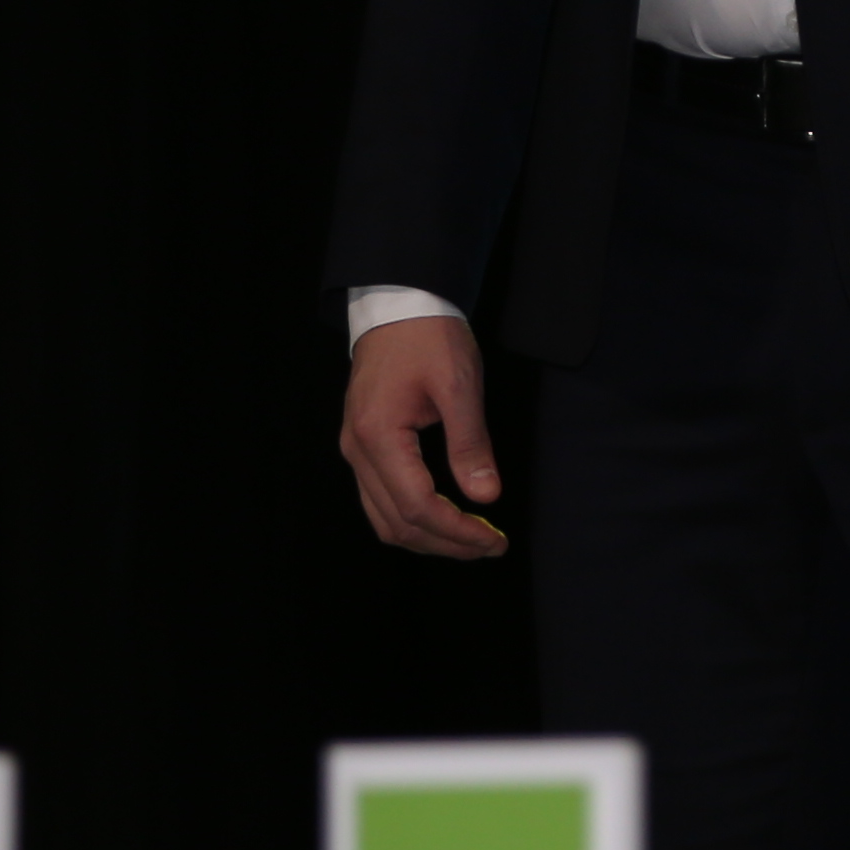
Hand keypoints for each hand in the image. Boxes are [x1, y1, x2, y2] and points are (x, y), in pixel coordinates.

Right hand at [338, 310, 508, 559]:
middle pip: (397, 523)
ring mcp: (355, 449)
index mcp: (379, 436)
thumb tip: (485, 496)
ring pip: (384, 519)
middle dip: (446, 543)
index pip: (417, 507)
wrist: (398, 304)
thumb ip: (470, 443)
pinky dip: (412, 518)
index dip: (458, 533)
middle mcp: (357, 450)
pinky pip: (380, 500)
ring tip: (470, 539)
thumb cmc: (428, 337)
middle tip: (490, 545)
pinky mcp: (362, 445)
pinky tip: (443, 517)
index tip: (494, 541)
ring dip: (428, 538)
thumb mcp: (459, 384)